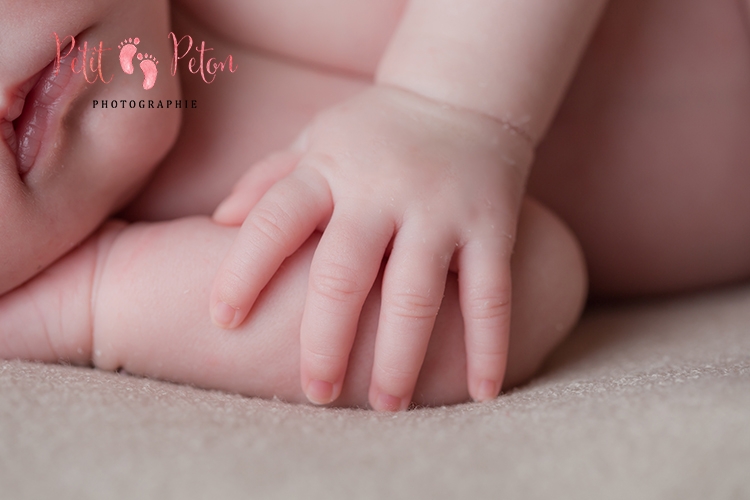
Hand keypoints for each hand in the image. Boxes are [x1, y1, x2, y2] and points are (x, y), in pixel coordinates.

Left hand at [210, 85, 532, 409]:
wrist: (463, 94)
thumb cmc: (375, 132)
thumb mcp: (316, 140)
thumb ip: (269, 178)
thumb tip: (219, 221)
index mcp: (328, 169)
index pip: (275, 221)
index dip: (243, 271)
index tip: (223, 321)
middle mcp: (381, 190)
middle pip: (343, 274)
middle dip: (326, 341)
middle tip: (316, 395)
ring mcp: (440, 209)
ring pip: (416, 295)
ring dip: (399, 358)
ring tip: (386, 407)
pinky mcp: (492, 225)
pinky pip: (490, 294)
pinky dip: (489, 346)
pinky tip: (481, 393)